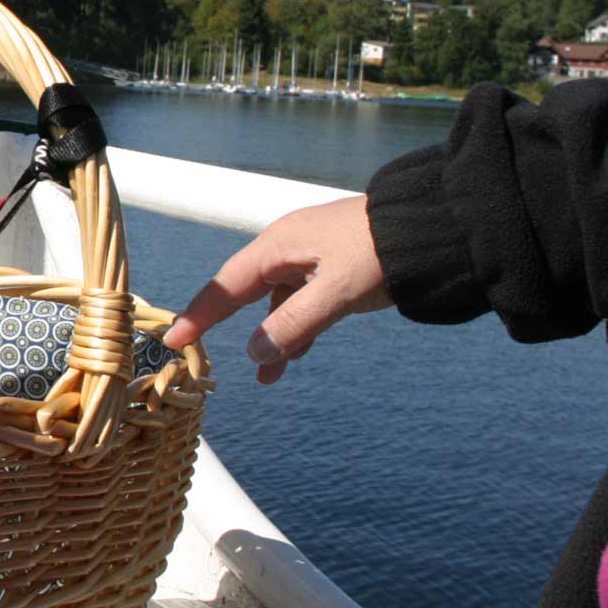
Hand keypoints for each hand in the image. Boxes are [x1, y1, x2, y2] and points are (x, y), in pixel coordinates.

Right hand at [162, 195, 391, 383]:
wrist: (432, 227)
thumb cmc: (382, 251)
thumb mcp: (336, 292)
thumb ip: (294, 324)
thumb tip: (255, 353)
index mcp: (279, 246)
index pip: (227, 284)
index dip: (200, 313)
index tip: (175, 337)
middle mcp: (288, 250)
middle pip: (245, 292)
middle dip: (223, 325)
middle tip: (195, 353)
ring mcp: (309, 260)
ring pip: (276, 304)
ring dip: (271, 339)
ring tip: (267, 379)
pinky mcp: (331, 272)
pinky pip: (301, 305)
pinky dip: (295, 332)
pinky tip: (296, 357)